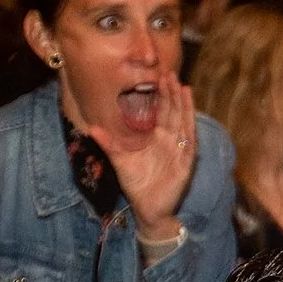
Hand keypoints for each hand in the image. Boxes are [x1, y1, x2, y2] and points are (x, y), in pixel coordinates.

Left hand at [93, 76, 198, 241]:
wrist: (147, 209)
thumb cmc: (137, 185)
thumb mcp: (119, 160)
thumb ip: (108, 143)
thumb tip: (91, 127)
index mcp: (158, 138)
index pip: (163, 111)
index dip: (163, 94)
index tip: (160, 76)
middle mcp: (171, 142)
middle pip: (174, 112)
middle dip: (174, 93)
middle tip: (171, 72)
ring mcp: (179, 152)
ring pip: (184, 124)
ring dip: (185, 107)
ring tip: (184, 87)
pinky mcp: (185, 165)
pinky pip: (189, 145)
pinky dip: (190, 131)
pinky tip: (190, 117)